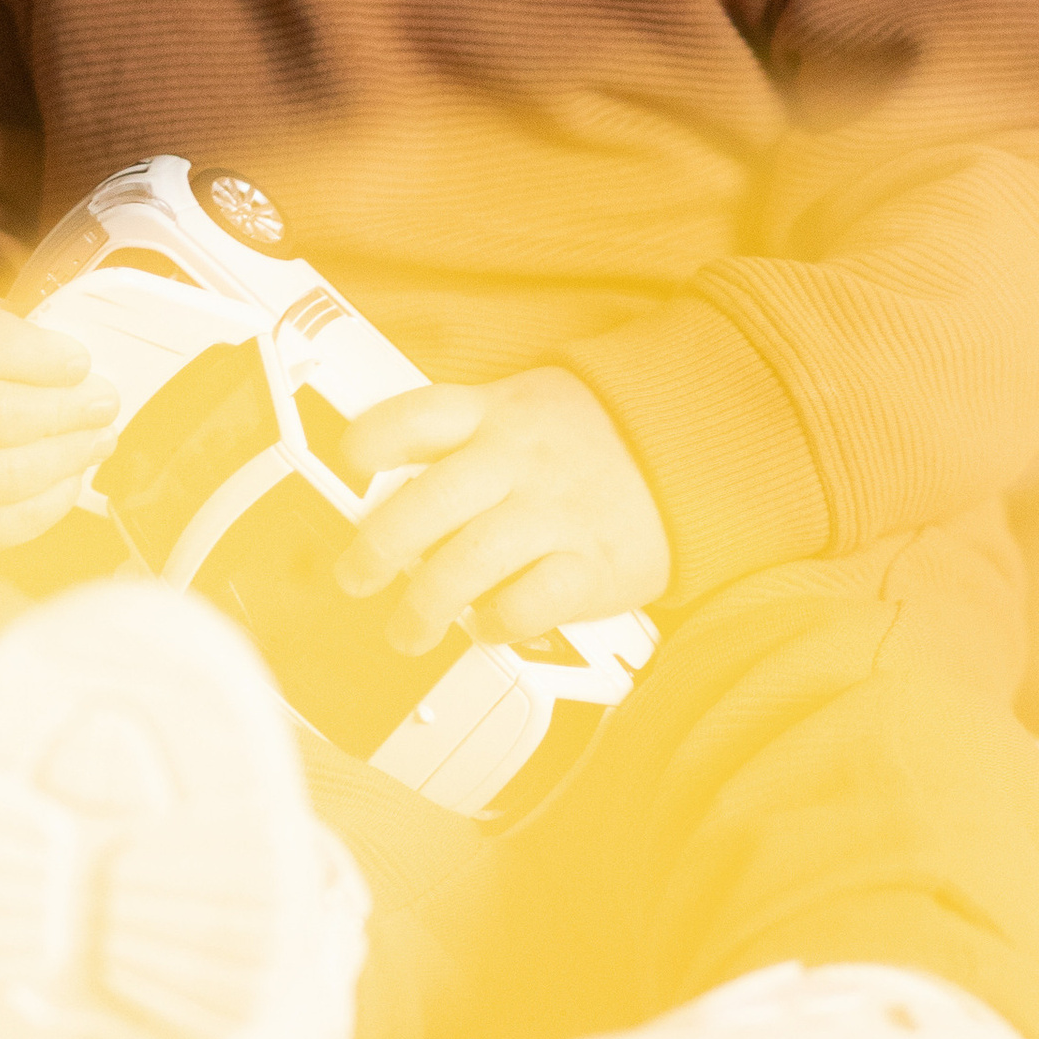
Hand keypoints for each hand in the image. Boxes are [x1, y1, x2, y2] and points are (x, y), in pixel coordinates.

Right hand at [0, 288, 120, 558]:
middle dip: (69, 412)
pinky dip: (51, 503)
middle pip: (0, 417)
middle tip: (105, 403)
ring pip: (8, 476)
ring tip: (99, 440)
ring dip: (70, 458)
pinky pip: (4, 524)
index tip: (78, 362)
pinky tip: (70, 478)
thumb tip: (89, 370)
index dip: (40, 355)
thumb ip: (19, 333)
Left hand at [331, 366, 670, 652]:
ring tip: (407, 632)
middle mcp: (519, 461)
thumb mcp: (523, 407)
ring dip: (424, 605)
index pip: (417, 415)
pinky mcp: (593, 564)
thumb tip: (387, 490)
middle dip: (377, 548)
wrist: (691, 454)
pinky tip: (487, 626)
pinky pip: (530, 602)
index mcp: (495, 416)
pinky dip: (497, 622)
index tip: (347, 470)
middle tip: (355, 579)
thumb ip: (460, 437)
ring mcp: (556, 513)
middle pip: (429, 501)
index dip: (370, 442)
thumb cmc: (590, 442)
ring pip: (468, 561)